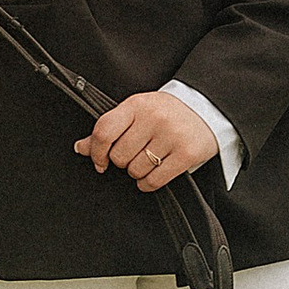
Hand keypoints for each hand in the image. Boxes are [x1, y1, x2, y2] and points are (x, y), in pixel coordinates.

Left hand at [76, 89, 218, 193]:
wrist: (207, 109)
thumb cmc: (166, 112)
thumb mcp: (137, 112)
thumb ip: (109, 129)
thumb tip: (80, 148)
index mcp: (137, 104)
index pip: (104, 131)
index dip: (96, 152)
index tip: (99, 162)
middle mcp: (154, 118)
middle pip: (119, 156)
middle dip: (122, 161)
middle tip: (134, 153)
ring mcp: (172, 136)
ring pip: (136, 170)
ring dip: (137, 172)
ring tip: (148, 160)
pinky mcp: (187, 154)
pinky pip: (154, 181)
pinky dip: (148, 183)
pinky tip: (153, 173)